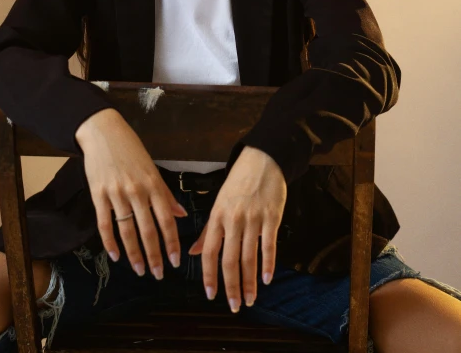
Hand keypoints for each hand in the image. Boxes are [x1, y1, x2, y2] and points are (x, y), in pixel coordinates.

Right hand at [75, 109, 188, 279]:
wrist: (103, 132)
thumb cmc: (131, 150)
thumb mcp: (152, 169)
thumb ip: (165, 194)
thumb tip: (182, 214)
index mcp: (153, 184)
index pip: (166, 219)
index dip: (172, 242)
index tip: (176, 261)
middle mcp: (137, 191)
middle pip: (147, 230)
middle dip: (154, 255)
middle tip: (158, 274)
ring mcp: (116, 193)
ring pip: (127, 231)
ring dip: (134, 254)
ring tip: (140, 270)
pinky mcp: (98, 195)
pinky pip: (104, 223)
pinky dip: (110, 242)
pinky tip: (116, 255)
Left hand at [187, 145, 286, 312]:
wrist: (262, 160)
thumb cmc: (238, 182)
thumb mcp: (219, 203)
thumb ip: (208, 230)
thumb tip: (195, 253)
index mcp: (217, 216)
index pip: (210, 251)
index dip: (210, 275)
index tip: (211, 295)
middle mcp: (233, 219)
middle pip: (230, 259)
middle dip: (231, 286)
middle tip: (234, 306)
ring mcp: (253, 219)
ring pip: (249, 257)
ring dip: (250, 282)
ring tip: (250, 299)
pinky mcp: (271, 218)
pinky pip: (269, 246)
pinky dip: (268, 265)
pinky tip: (267, 280)